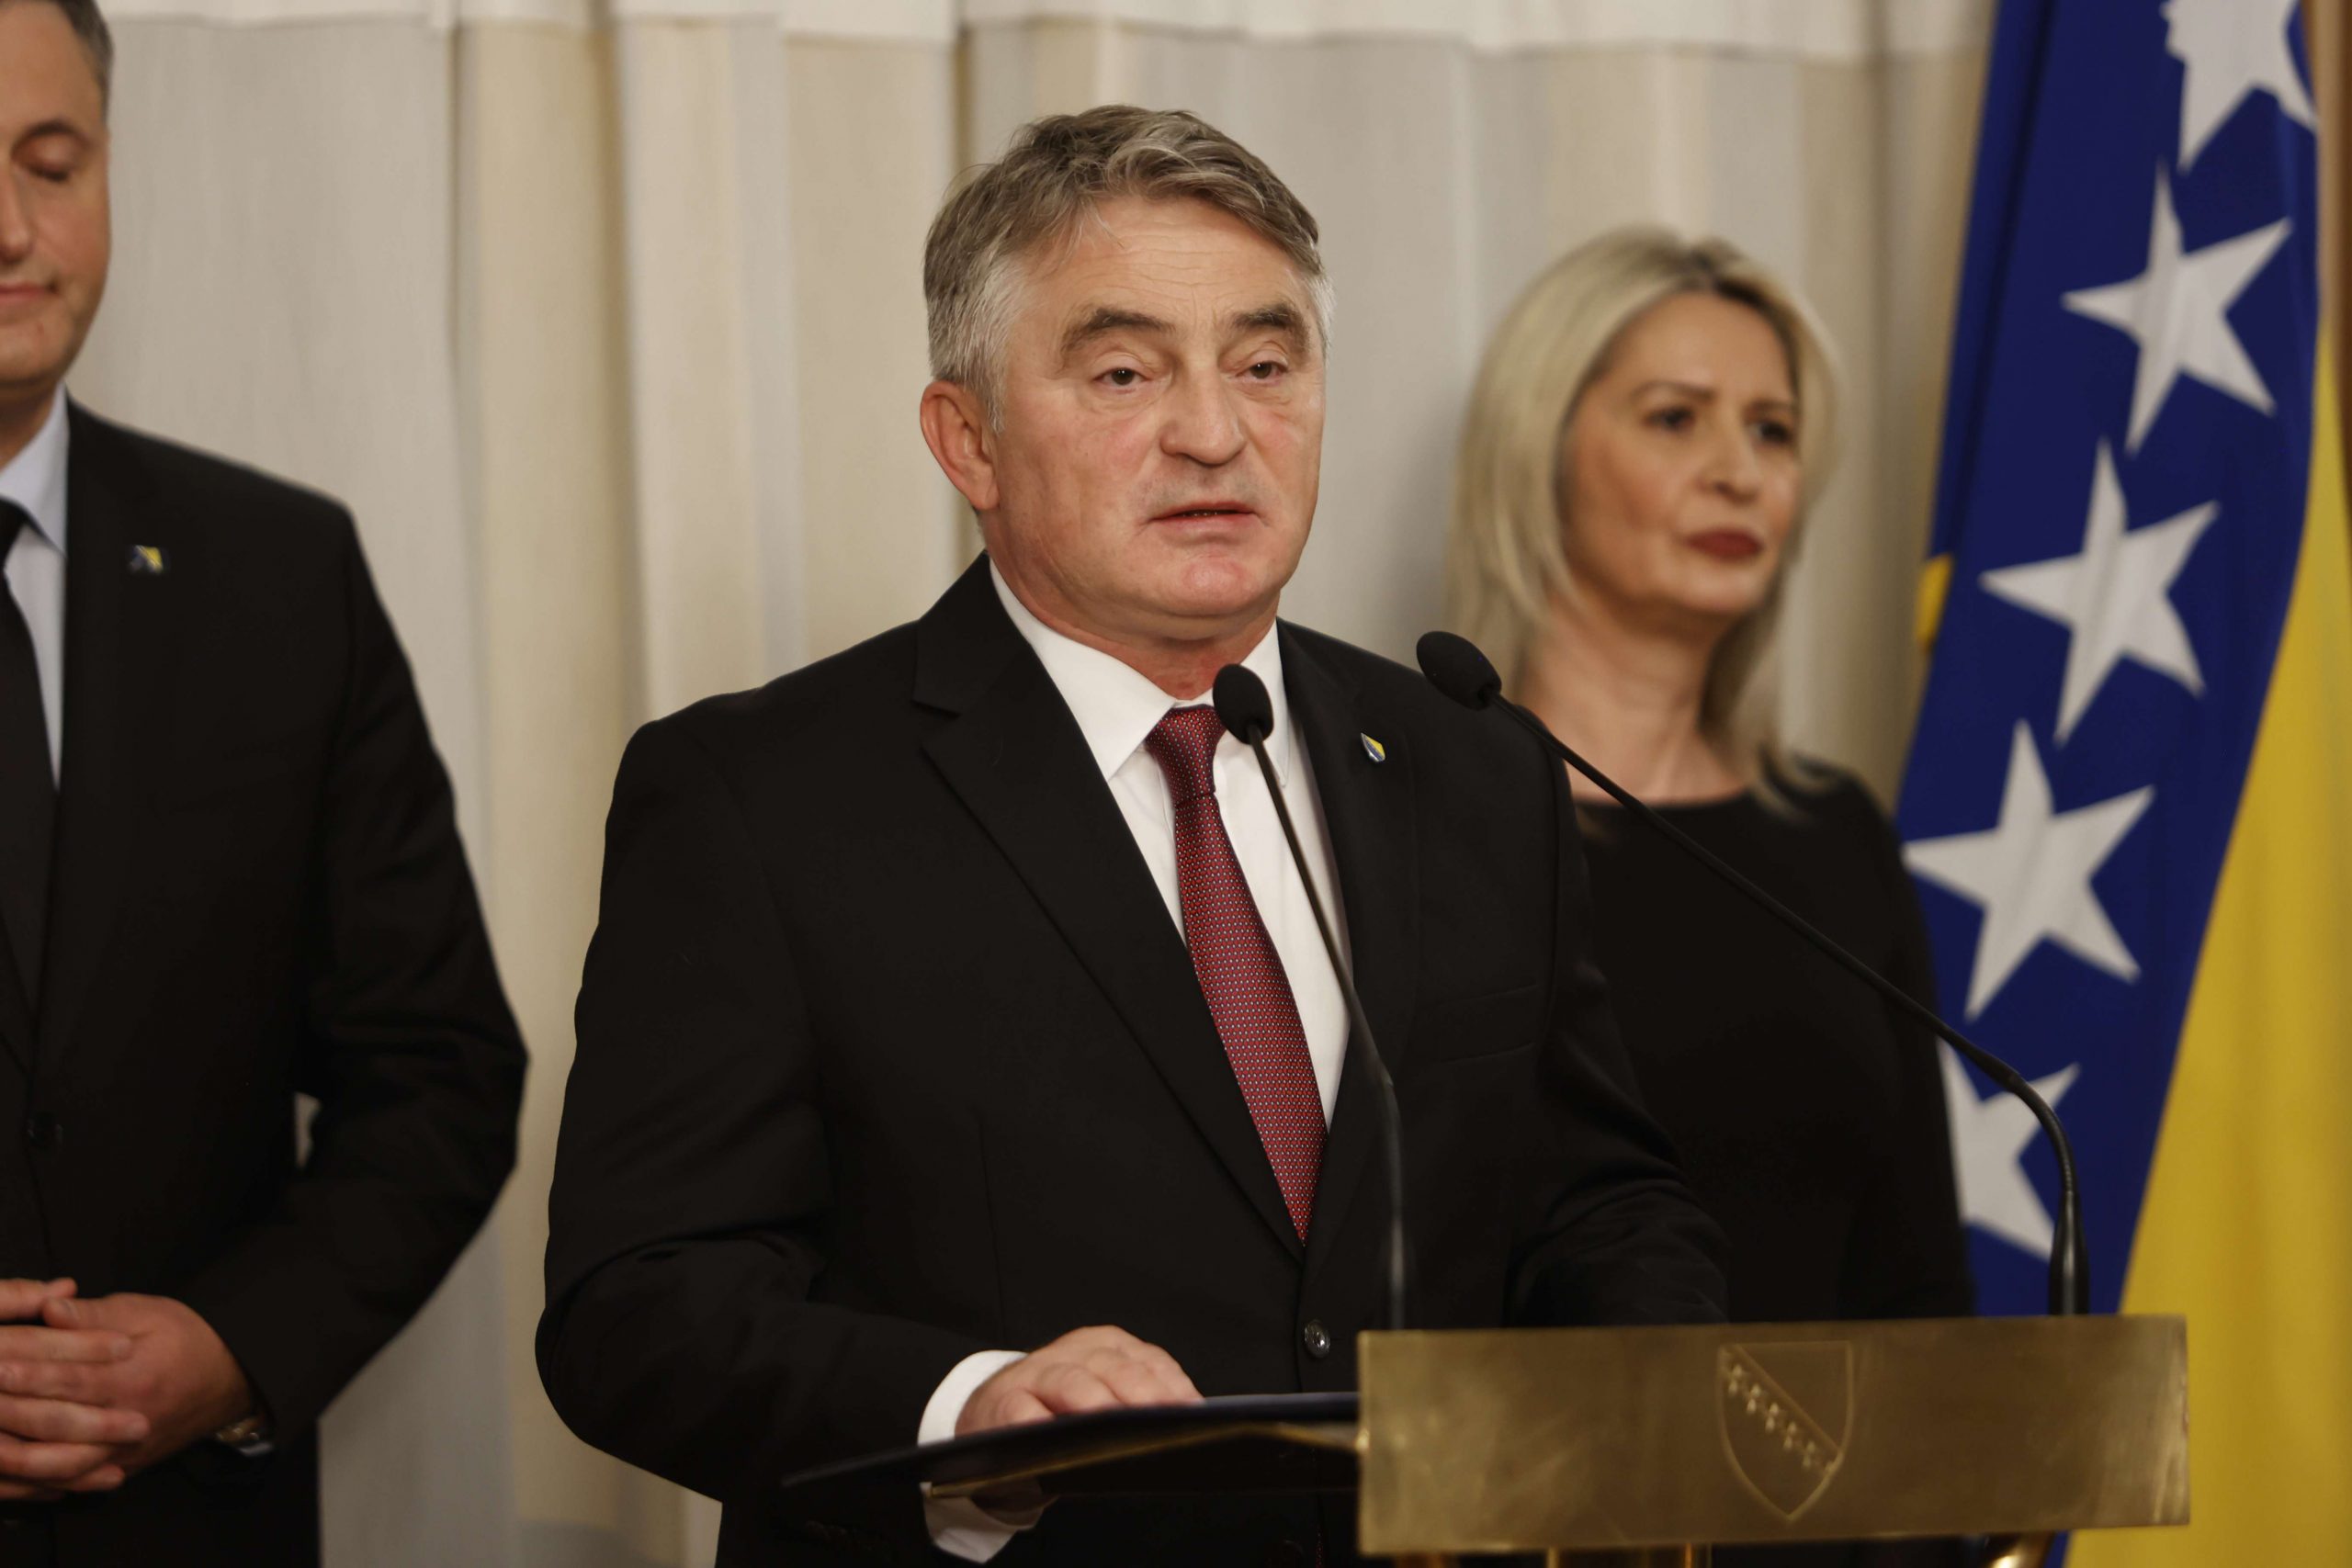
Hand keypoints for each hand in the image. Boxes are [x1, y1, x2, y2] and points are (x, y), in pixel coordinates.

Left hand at [6, 1293, 253, 1480]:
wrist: (232, 1377)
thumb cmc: (187, 1337)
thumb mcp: (147, 1312)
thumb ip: (95, 1315)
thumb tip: (52, 1308)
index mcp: (134, 1376)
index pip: (69, 1379)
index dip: (27, 1373)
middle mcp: (129, 1420)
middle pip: (58, 1424)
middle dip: (12, 1414)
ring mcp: (126, 1451)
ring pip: (63, 1465)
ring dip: (20, 1456)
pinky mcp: (125, 1467)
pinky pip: (77, 1484)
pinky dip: (43, 1483)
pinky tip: (16, 1473)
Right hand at [957, 1326, 1200, 1435]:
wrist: (993, 1420)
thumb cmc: (1060, 1414)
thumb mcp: (1100, 1399)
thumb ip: (1135, 1406)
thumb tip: (1183, 1426)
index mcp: (1103, 1347)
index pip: (1146, 1360)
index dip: (1171, 1384)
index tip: (1193, 1410)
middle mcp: (1071, 1353)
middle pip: (1111, 1367)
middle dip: (1140, 1393)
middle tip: (1163, 1419)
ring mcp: (1034, 1374)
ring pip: (1069, 1381)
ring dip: (1093, 1401)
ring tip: (1116, 1426)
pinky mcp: (1001, 1403)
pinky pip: (1021, 1410)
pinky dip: (1037, 1420)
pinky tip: (1053, 1434)